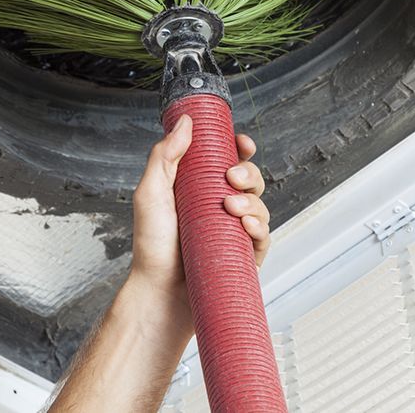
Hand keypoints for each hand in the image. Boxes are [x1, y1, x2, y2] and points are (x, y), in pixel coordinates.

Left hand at [127, 114, 271, 330]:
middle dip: (248, 172)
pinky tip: (246, 225)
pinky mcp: (243, 255)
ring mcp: (232, 231)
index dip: (239, 148)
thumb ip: (165, 155)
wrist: (159, 293)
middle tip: (231, 177)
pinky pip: (263, 236)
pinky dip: (260, 227)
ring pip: (260, 204)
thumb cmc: (151, 246)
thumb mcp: (151, 193)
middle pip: (249, 178)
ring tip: (232, 208)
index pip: (227, 160)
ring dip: (253, 199)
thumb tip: (186, 122)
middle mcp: (218, 207)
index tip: (242, 143)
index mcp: (198, 188)